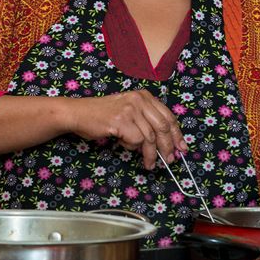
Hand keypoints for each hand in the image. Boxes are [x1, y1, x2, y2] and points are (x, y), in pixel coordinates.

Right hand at [64, 90, 186, 169]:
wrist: (78, 114)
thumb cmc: (102, 116)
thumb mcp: (129, 113)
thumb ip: (146, 122)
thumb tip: (165, 144)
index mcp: (144, 96)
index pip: (168, 116)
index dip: (177, 134)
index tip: (182, 148)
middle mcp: (139, 99)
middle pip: (163, 127)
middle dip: (168, 147)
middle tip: (169, 160)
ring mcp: (130, 109)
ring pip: (150, 137)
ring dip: (151, 155)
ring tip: (148, 164)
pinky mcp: (121, 120)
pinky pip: (136, 140)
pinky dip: (132, 147)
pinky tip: (124, 146)